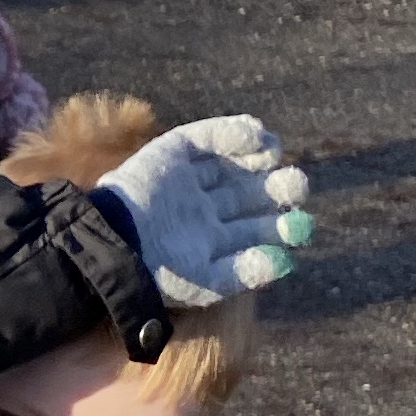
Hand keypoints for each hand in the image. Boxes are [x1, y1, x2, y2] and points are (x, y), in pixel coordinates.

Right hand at [96, 116, 316, 305]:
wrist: (114, 243)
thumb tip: (285, 262)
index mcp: (212, 240)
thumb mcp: (206, 283)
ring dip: (261, 155)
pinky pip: (208, 137)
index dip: (281, 225)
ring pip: (233, 161)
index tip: (301, 224)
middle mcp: (204, 207)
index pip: (256, 228)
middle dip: (278, 188)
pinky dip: (233, 132)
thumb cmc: (159, 272)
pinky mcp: (174, 151)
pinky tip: (256, 135)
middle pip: (250, 192)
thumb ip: (245, 272)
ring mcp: (189, 179)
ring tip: (276, 155)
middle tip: (298, 184)